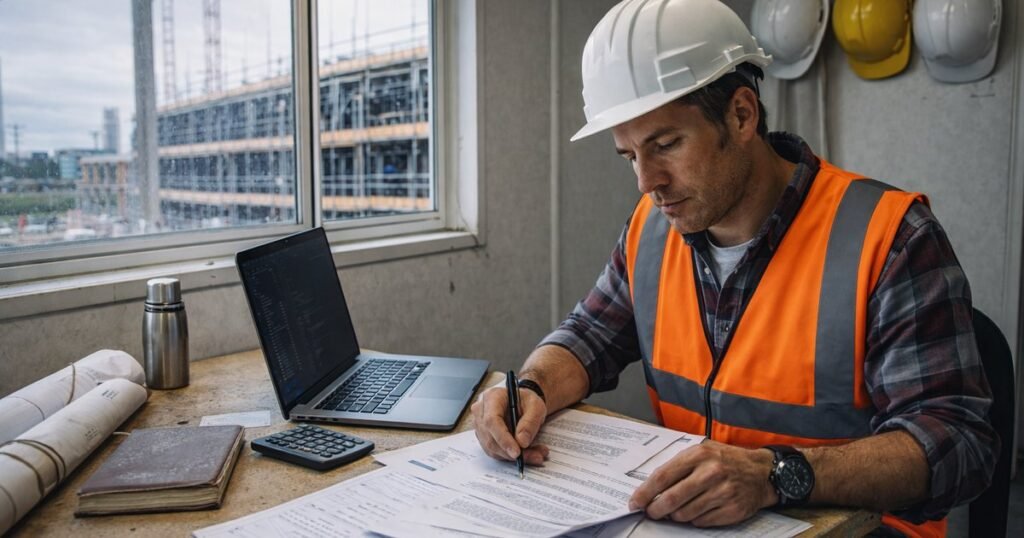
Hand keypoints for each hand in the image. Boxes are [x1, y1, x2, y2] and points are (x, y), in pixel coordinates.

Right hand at [471, 384, 548, 464]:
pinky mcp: (483, 438)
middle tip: (535, 456)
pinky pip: (495, 452)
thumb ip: (530, 422)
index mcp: (491, 397)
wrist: (521, 403)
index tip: (517, 452)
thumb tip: (522, 442)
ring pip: (492, 448)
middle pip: (490, 438)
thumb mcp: (535, 405)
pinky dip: (511, 457)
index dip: (503, 439)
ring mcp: (479, 426)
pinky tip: (527, 454)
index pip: (491, 421)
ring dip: (514, 456)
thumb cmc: (526, 401)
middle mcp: (481, 411)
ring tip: (536, 454)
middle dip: (512, 451)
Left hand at [629, 440, 776, 526]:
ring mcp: (722, 492)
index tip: (635, 502)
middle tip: (651, 512)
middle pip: (671, 499)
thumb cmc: (725, 461)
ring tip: (677, 509)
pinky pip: (701, 522)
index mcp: (699, 455)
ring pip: (684, 514)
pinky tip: (697, 510)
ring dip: (675, 515)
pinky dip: (694, 519)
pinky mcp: (732, 510)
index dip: (645, 492)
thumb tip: (650, 489)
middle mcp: (711, 473)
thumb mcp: (701, 452)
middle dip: (655, 509)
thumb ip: (677, 467)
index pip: (662, 476)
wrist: (761, 472)